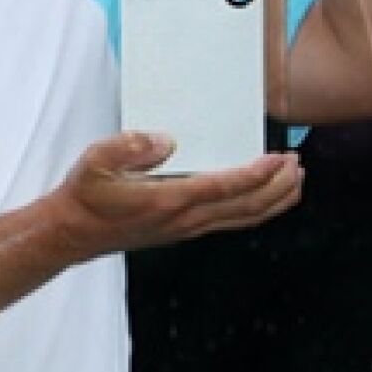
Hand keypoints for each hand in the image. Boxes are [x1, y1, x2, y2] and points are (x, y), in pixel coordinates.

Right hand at [45, 132, 304, 261]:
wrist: (73, 232)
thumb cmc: (86, 194)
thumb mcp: (96, 159)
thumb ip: (130, 146)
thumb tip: (165, 138)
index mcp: (168, 199)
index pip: (224, 187)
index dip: (256, 174)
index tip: (278, 158)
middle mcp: (185, 218)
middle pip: (247, 207)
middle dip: (278, 186)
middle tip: (297, 164)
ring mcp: (188, 228)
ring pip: (244, 218)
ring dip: (275, 200)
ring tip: (296, 180)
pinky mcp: (186, 230)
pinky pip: (232, 222)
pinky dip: (258, 210)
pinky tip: (266, 199)